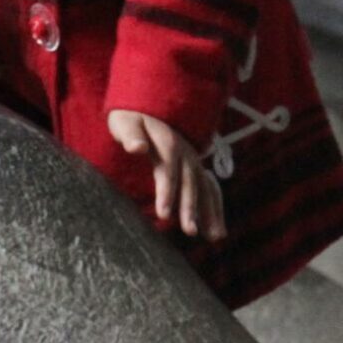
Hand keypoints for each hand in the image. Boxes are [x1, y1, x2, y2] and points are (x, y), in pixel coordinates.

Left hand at [107, 109, 226, 240]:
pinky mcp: (196, 169)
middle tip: (189, 230)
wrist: (150, 106)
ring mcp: (194, 161)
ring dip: (210, 211)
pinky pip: (210, 190)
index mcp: (167, 142)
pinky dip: (215, 210)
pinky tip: (216, 232)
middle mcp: (186, 153)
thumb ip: (130, 135)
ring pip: (206, 187)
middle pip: (190, 181)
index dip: (168, 190)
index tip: (164, 213)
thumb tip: (136, 147)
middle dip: (191, 206)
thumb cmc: (132, 118)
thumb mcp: (125, 122)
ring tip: (214, 236)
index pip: (168, 169)